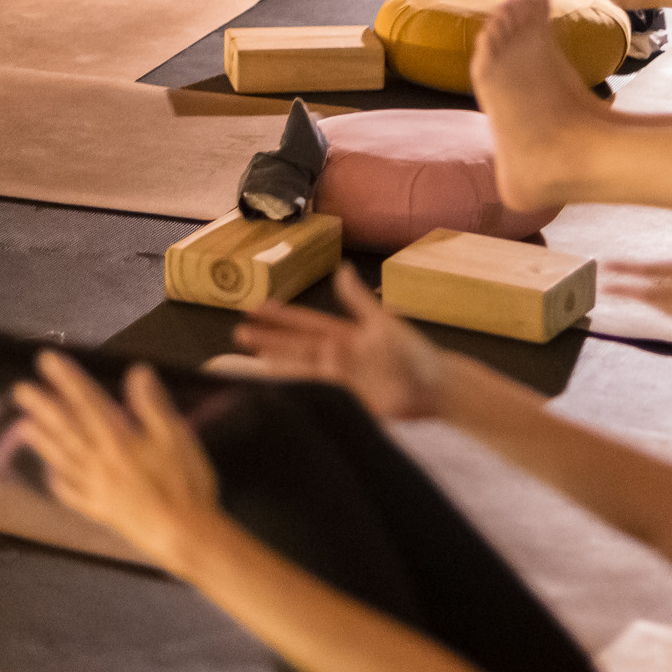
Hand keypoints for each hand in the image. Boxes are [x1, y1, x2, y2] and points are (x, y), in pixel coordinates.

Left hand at [13, 355, 222, 570]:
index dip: (66, 379)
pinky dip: (58, 483)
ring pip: (63, 460)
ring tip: (22, 426)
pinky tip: (50, 476)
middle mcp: (100, 463)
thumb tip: (136, 373)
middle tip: (20, 390)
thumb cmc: (185, 484)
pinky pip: (72, 495)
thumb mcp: (176, 436)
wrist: (183, 535)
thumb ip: (152, 404)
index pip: (87, 402)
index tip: (47, 360)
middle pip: (66, 430)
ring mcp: (97, 489)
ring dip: (42, 441)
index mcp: (118, 441)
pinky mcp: (102, 511)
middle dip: (43, 407)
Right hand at [233, 266, 448, 420]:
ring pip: (299, 371)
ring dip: (275, 366)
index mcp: (345, 334)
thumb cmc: (414, 351)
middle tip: (238, 334)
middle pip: (295, 346)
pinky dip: (296, 392)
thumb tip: (341, 269)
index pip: (305, 323)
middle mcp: (337, 356)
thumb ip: (359, 300)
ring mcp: (340, 379)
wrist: (434, 388)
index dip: (281, 316)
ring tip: (247, 363)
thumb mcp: (384, 322)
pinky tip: (279, 391)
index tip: (255, 308)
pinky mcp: (347, 401)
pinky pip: (315, 395)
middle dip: (268, 340)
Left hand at [602, 210, 671, 321]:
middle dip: (628, 290)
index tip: (607, 267)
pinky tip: (664, 306)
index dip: (628, 270)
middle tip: (605, 287)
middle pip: (652, 294)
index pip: (652, 272)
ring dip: (647, 300)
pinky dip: (668, 310)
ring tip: (632, 294)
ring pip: (665, 307)